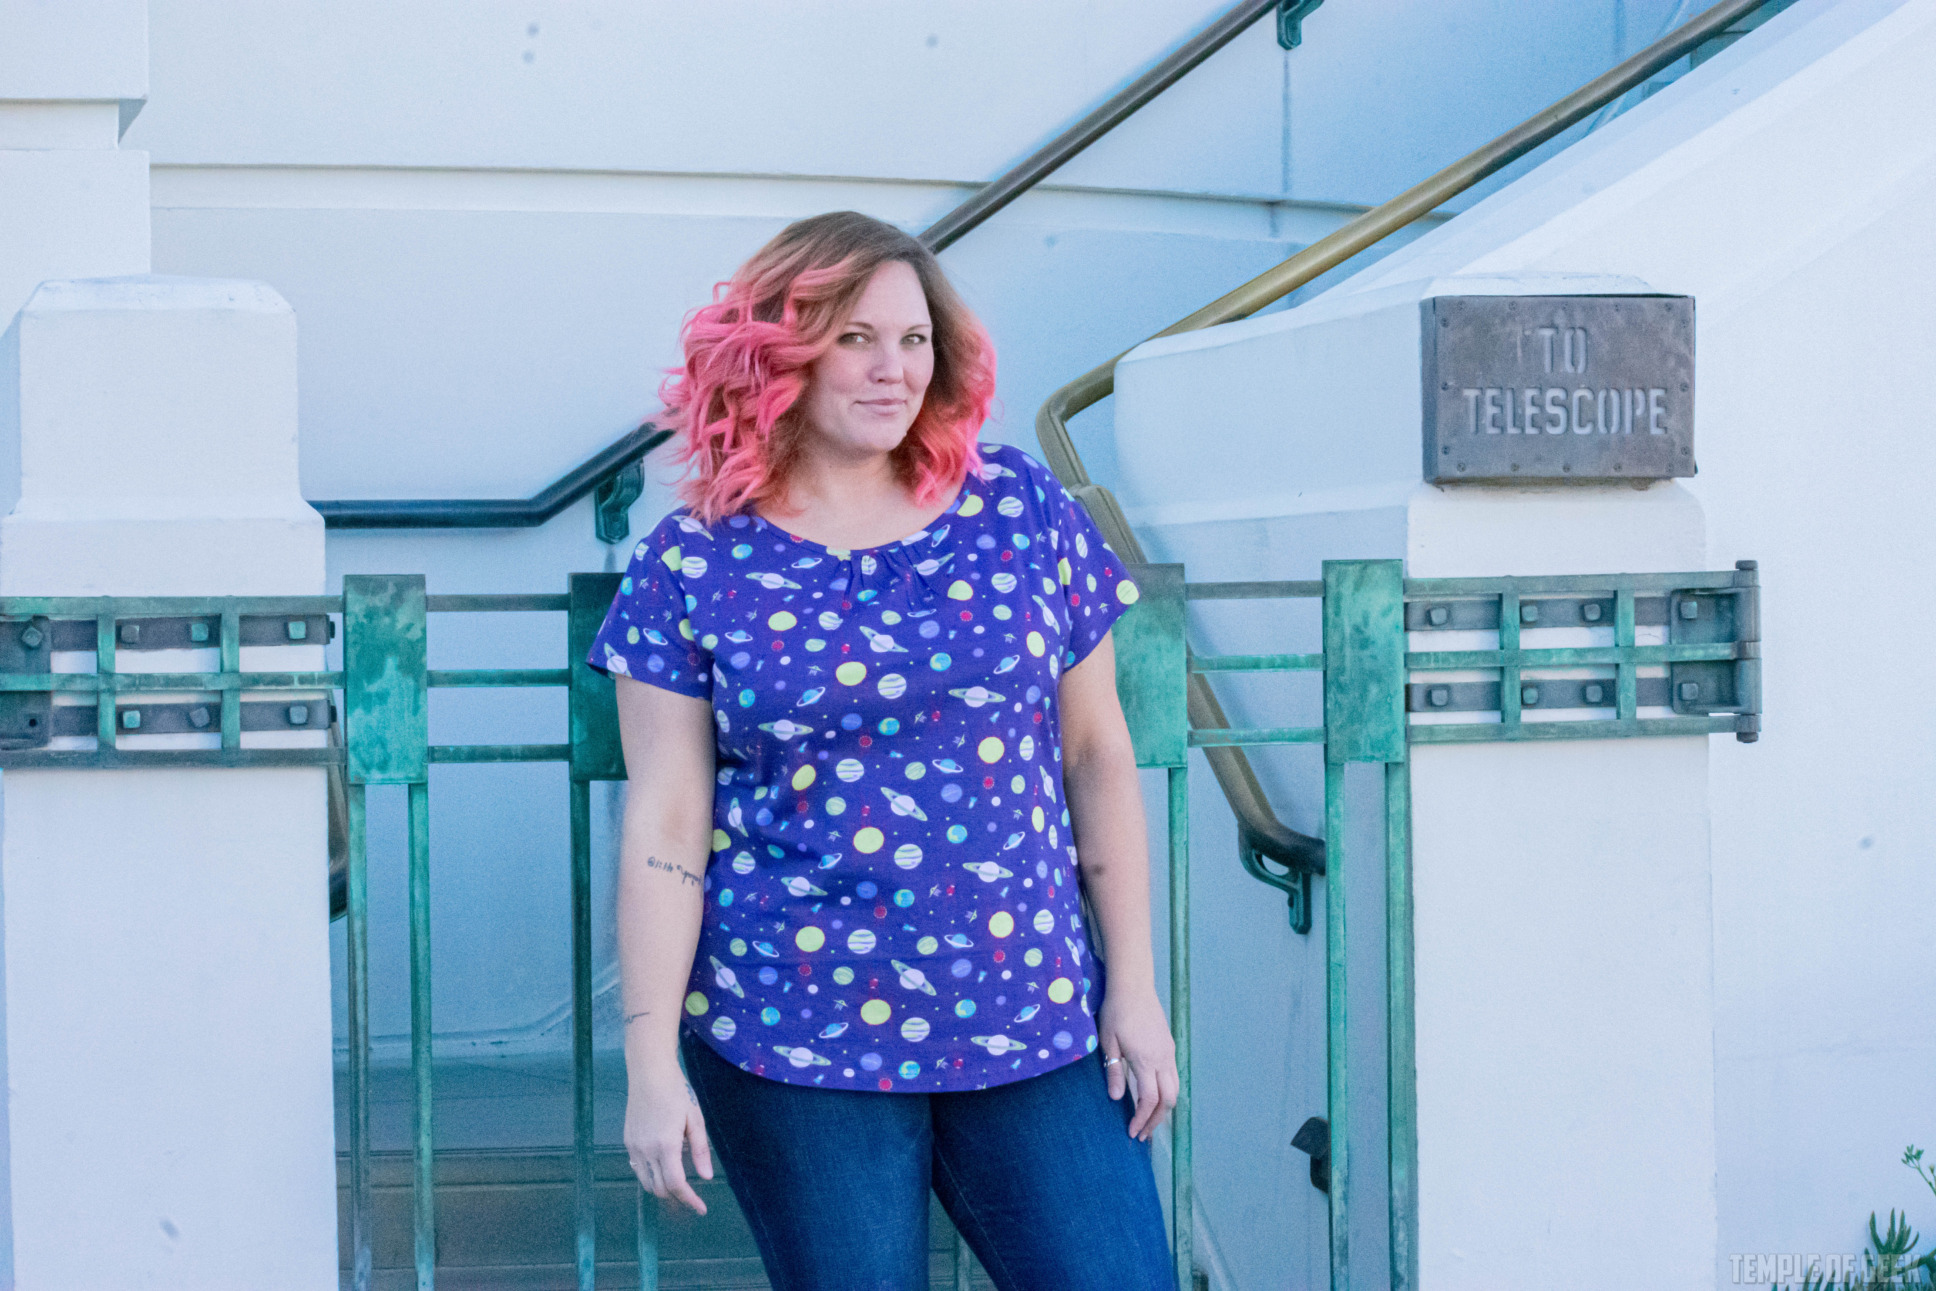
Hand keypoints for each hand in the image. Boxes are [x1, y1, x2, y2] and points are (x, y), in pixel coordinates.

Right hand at [624, 1063, 713, 1213]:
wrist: (649, 1072)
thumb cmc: (677, 1092)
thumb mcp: (695, 1119)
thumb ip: (700, 1150)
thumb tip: (706, 1177)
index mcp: (666, 1145)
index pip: (676, 1184)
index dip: (689, 1200)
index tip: (701, 1208)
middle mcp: (646, 1150)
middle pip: (659, 1188)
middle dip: (677, 1196)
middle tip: (692, 1195)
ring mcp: (634, 1147)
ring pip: (646, 1182)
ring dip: (662, 1187)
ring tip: (678, 1181)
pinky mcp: (627, 1141)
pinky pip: (638, 1168)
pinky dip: (651, 1175)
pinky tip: (662, 1165)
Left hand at [1097, 988, 1177, 1140]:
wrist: (1134, 987)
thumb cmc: (1116, 1012)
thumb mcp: (1108, 1042)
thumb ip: (1114, 1071)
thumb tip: (1117, 1099)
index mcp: (1145, 1060)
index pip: (1149, 1099)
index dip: (1142, 1119)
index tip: (1133, 1132)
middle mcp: (1163, 1059)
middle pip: (1169, 1099)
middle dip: (1157, 1120)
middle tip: (1142, 1133)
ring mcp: (1169, 1053)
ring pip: (1175, 1089)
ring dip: (1164, 1108)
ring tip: (1149, 1120)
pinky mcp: (1170, 1046)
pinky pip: (1174, 1076)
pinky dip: (1167, 1092)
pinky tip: (1155, 1096)